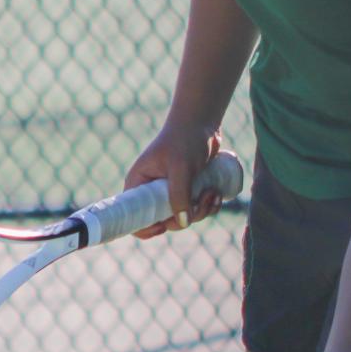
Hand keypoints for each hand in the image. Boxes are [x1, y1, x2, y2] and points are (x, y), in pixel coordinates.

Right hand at [122, 121, 224, 240]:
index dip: (146, 229)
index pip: (133, 217)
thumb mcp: (181, 167)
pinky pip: (196, 210)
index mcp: (139, 184)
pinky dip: (208, 207)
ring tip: (214, 192)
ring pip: (185, 217)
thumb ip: (179, 194)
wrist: (202, 122)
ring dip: (203, 210)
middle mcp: (152, 191)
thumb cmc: (185, 138)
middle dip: (188, 216)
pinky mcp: (187, 190)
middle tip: (204, 199)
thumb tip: (182, 223)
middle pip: (165, 221)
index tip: (165, 226)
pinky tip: (217, 193)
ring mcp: (171, 192)